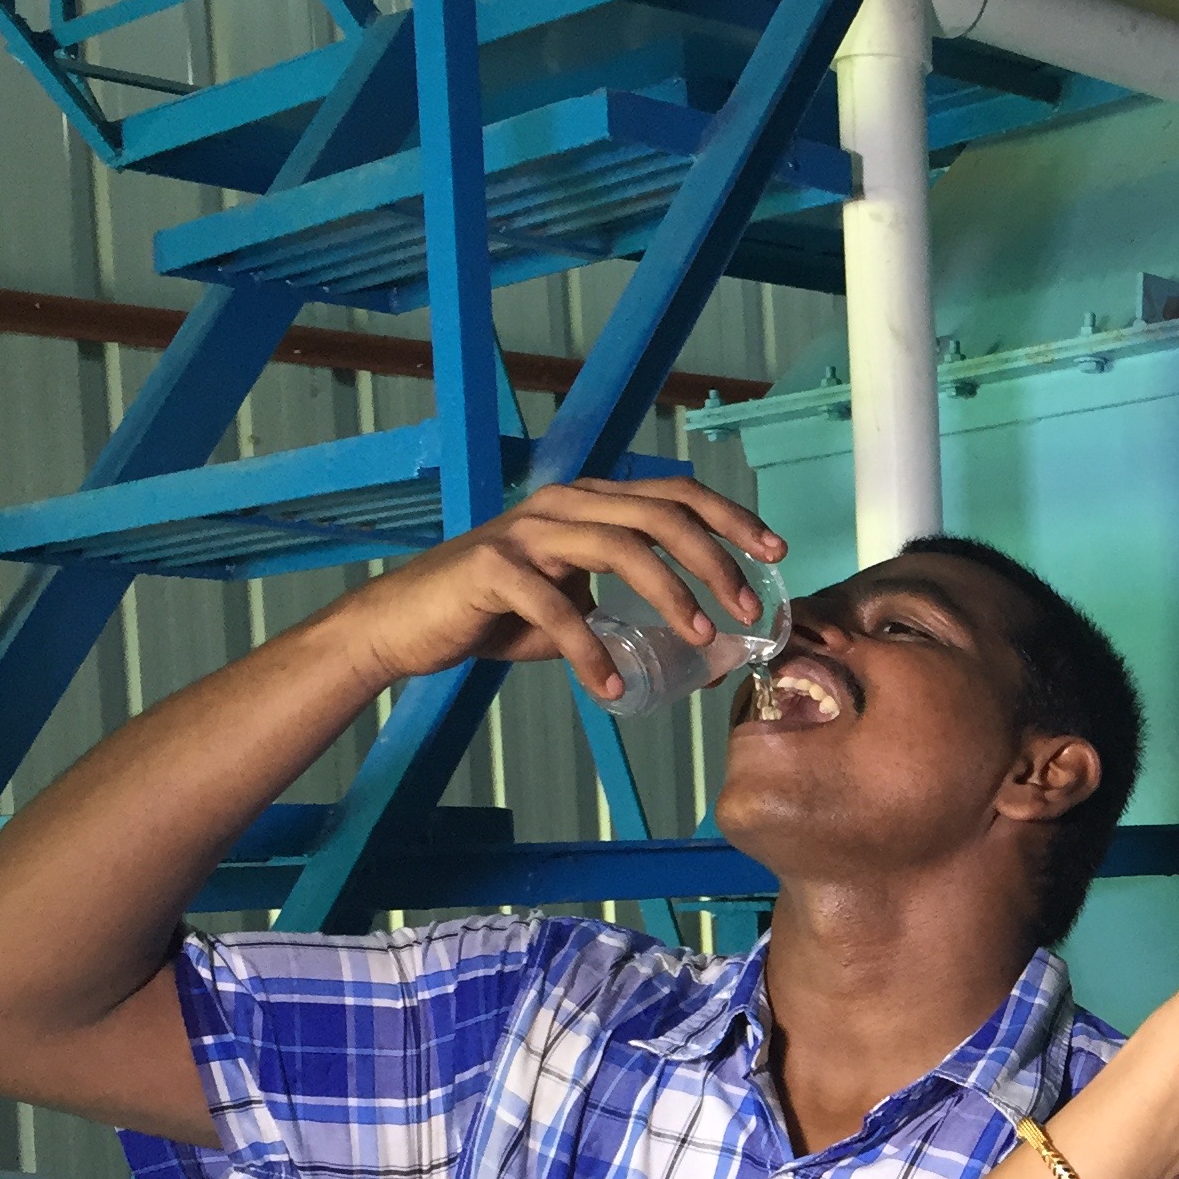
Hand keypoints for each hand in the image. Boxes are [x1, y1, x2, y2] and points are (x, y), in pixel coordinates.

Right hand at [326, 475, 783, 697]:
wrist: (404, 624)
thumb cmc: (494, 616)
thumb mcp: (573, 608)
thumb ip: (626, 616)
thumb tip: (699, 653)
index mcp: (587, 502)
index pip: (673, 495)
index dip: (728, 518)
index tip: (774, 553)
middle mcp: (562, 504)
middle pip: (658, 514)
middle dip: (713, 559)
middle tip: (747, 606)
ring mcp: (525, 532)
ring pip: (619, 547)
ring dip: (670, 595)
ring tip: (701, 639)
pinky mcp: (491, 569)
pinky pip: (556, 608)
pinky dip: (590, 649)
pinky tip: (611, 683)